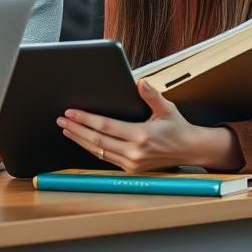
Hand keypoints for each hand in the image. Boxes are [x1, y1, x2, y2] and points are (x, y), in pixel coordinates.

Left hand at [57, 81, 240, 171]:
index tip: (70, 113)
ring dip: (80, 139)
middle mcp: (135, 152)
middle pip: (97, 140)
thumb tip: (140, 82)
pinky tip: (81, 140)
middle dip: (76, 129)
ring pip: (98, 151)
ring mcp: (132, 163)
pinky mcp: (131, 168)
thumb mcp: (167, 108)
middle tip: (61, 120)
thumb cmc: (178, 128)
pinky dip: (91, 148)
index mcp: (142, 136)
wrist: (190, 150)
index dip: (85, 119)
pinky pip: (105, 158)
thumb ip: (152, 96)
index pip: (105, 127)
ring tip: (66, 129)